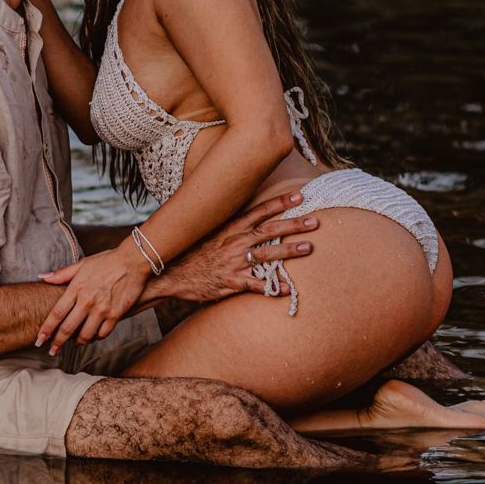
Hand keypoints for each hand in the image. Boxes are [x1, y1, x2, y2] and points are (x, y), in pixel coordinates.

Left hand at [35, 244, 151, 355]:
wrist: (133, 261)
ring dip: (78, 342)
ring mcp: (102, 309)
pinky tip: (93, 336)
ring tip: (75, 343)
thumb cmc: (107, 261)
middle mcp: (87, 301)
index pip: (56, 313)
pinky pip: (103, 333)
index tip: (39, 339)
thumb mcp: (83, 264)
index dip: (46, 329)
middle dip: (57, 343)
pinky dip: (96, 337)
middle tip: (52, 351)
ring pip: (85, 335)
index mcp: (76, 288)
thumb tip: (43, 277)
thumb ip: (62, 273)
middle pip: (68, 328)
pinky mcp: (116, 314)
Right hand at [159, 190, 318, 304]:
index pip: (259, 211)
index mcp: (230, 228)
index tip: (300, 195)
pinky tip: (288, 288)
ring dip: (288, 250)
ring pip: (266, 254)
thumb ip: (229, 225)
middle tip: (315, 221)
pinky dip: (271, 287)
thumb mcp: (209, 233)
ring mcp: (233, 262)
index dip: (280, 203)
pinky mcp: (229, 282)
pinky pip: (254, 285)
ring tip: (309, 247)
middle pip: (269, 230)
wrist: (169, 273)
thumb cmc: (191, 253)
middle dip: (293, 225)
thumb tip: (247, 215)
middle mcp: (234, 242)